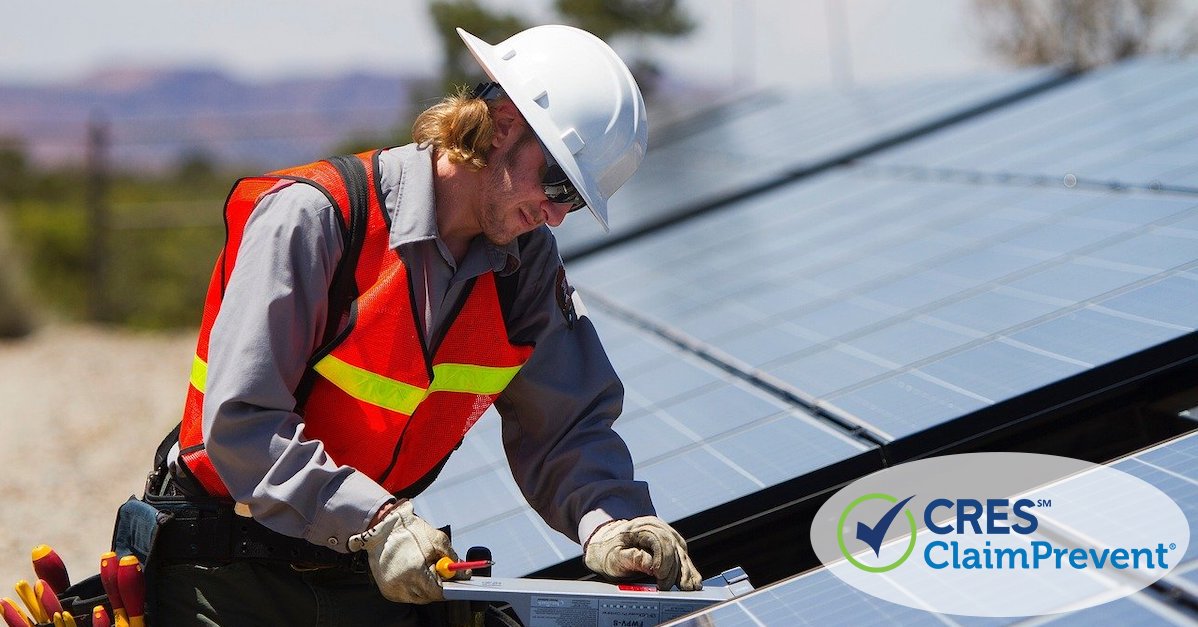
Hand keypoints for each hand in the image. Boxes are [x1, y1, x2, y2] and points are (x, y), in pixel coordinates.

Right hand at [348, 500, 459, 603]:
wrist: (384, 527)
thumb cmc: (409, 531)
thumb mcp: (437, 540)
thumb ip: (452, 558)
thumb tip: (463, 572)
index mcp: (415, 572)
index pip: (438, 593)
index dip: (449, 587)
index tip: (455, 582)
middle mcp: (401, 585)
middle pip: (428, 597)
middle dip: (437, 586)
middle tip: (440, 572)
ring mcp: (392, 589)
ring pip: (417, 597)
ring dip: (424, 587)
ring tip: (422, 567)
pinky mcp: (387, 590)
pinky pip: (406, 595)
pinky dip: (412, 587)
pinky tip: (411, 571)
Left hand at [583, 516, 701, 590]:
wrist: (606, 544)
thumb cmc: (608, 552)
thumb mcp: (613, 557)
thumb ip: (630, 559)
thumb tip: (649, 564)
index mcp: (640, 527)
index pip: (660, 541)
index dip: (663, 561)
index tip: (660, 579)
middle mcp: (656, 526)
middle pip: (673, 546)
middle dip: (675, 570)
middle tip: (672, 588)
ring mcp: (665, 533)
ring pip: (681, 551)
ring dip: (685, 571)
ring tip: (689, 588)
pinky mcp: (670, 542)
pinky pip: (682, 554)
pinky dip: (688, 569)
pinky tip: (693, 581)